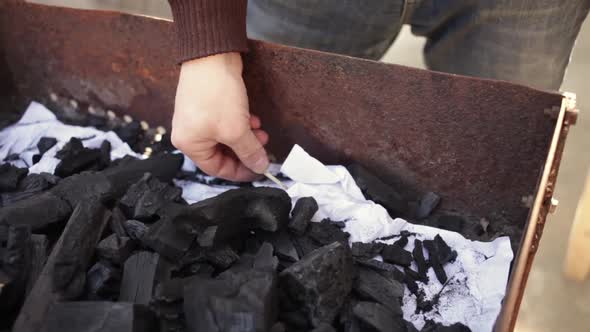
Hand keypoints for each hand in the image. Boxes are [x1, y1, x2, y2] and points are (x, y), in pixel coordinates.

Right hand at [171, 52, 268, 180]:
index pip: (216, 168)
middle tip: (263, 145)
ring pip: (226, 137)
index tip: (259, 168)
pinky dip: (240, 123)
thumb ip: (250, 151)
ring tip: (261, 131)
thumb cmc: (216, 94)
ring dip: (246, 136)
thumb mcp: (236, 130)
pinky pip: (225, 122)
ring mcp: (197, 117)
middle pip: (222, 152)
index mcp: (189, 144)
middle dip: (245, 150)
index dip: (240, 171)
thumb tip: (260, 166)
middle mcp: (189, 132)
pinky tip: (252, 117)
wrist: (212, 56)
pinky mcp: (206, 104)